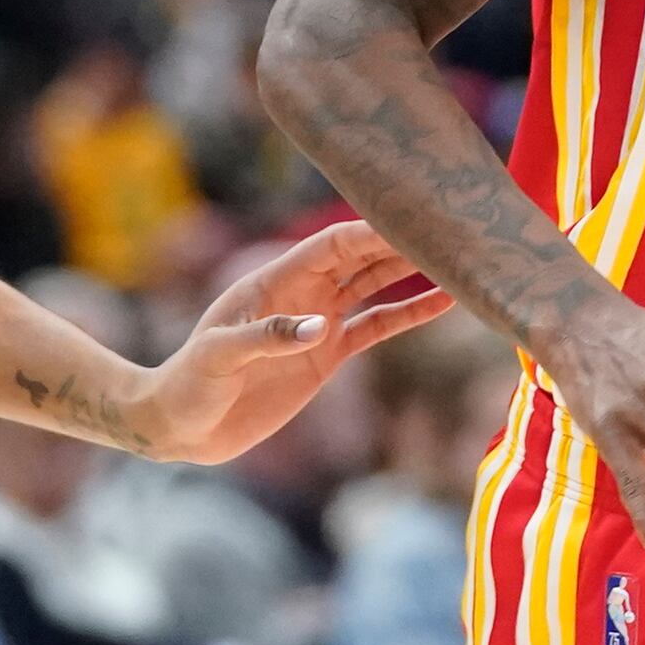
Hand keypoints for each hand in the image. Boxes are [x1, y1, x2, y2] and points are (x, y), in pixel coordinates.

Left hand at [126, 221, 455, 465]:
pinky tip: (445, 301)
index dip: (371, 230)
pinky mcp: (328, 355)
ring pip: (375, 283)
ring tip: (461, 255)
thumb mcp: (219, 358)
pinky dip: (410, 313)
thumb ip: (267, 338)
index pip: (332, 245)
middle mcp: (302, 292)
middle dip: (402, 239)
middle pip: (361, 256)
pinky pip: (377, 326)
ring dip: (413, 268)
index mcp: (275, 280)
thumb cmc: (190, 383)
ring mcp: (318, 322)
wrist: (183, 427)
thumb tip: (320, 326)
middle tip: (452, 225)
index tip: (412, 217)